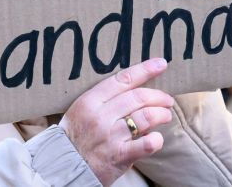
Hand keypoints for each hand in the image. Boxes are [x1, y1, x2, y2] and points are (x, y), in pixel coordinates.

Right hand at [59, 59, 173, 185]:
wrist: (64, 167)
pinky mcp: (119, 156)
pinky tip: (157, 138)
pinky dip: (156, 140)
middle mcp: (100, 116)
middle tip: (167, 99)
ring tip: (166, 115)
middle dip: (158, 96)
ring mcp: (110, 136)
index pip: (122, 80)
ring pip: (146, 117)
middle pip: (138, 97)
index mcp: (90, 101)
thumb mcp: (82, 110)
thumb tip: (135, 90)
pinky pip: (146, 144)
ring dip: (161, 114)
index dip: (145, 70)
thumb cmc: (76, 136)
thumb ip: (104, 99)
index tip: (161, 64)